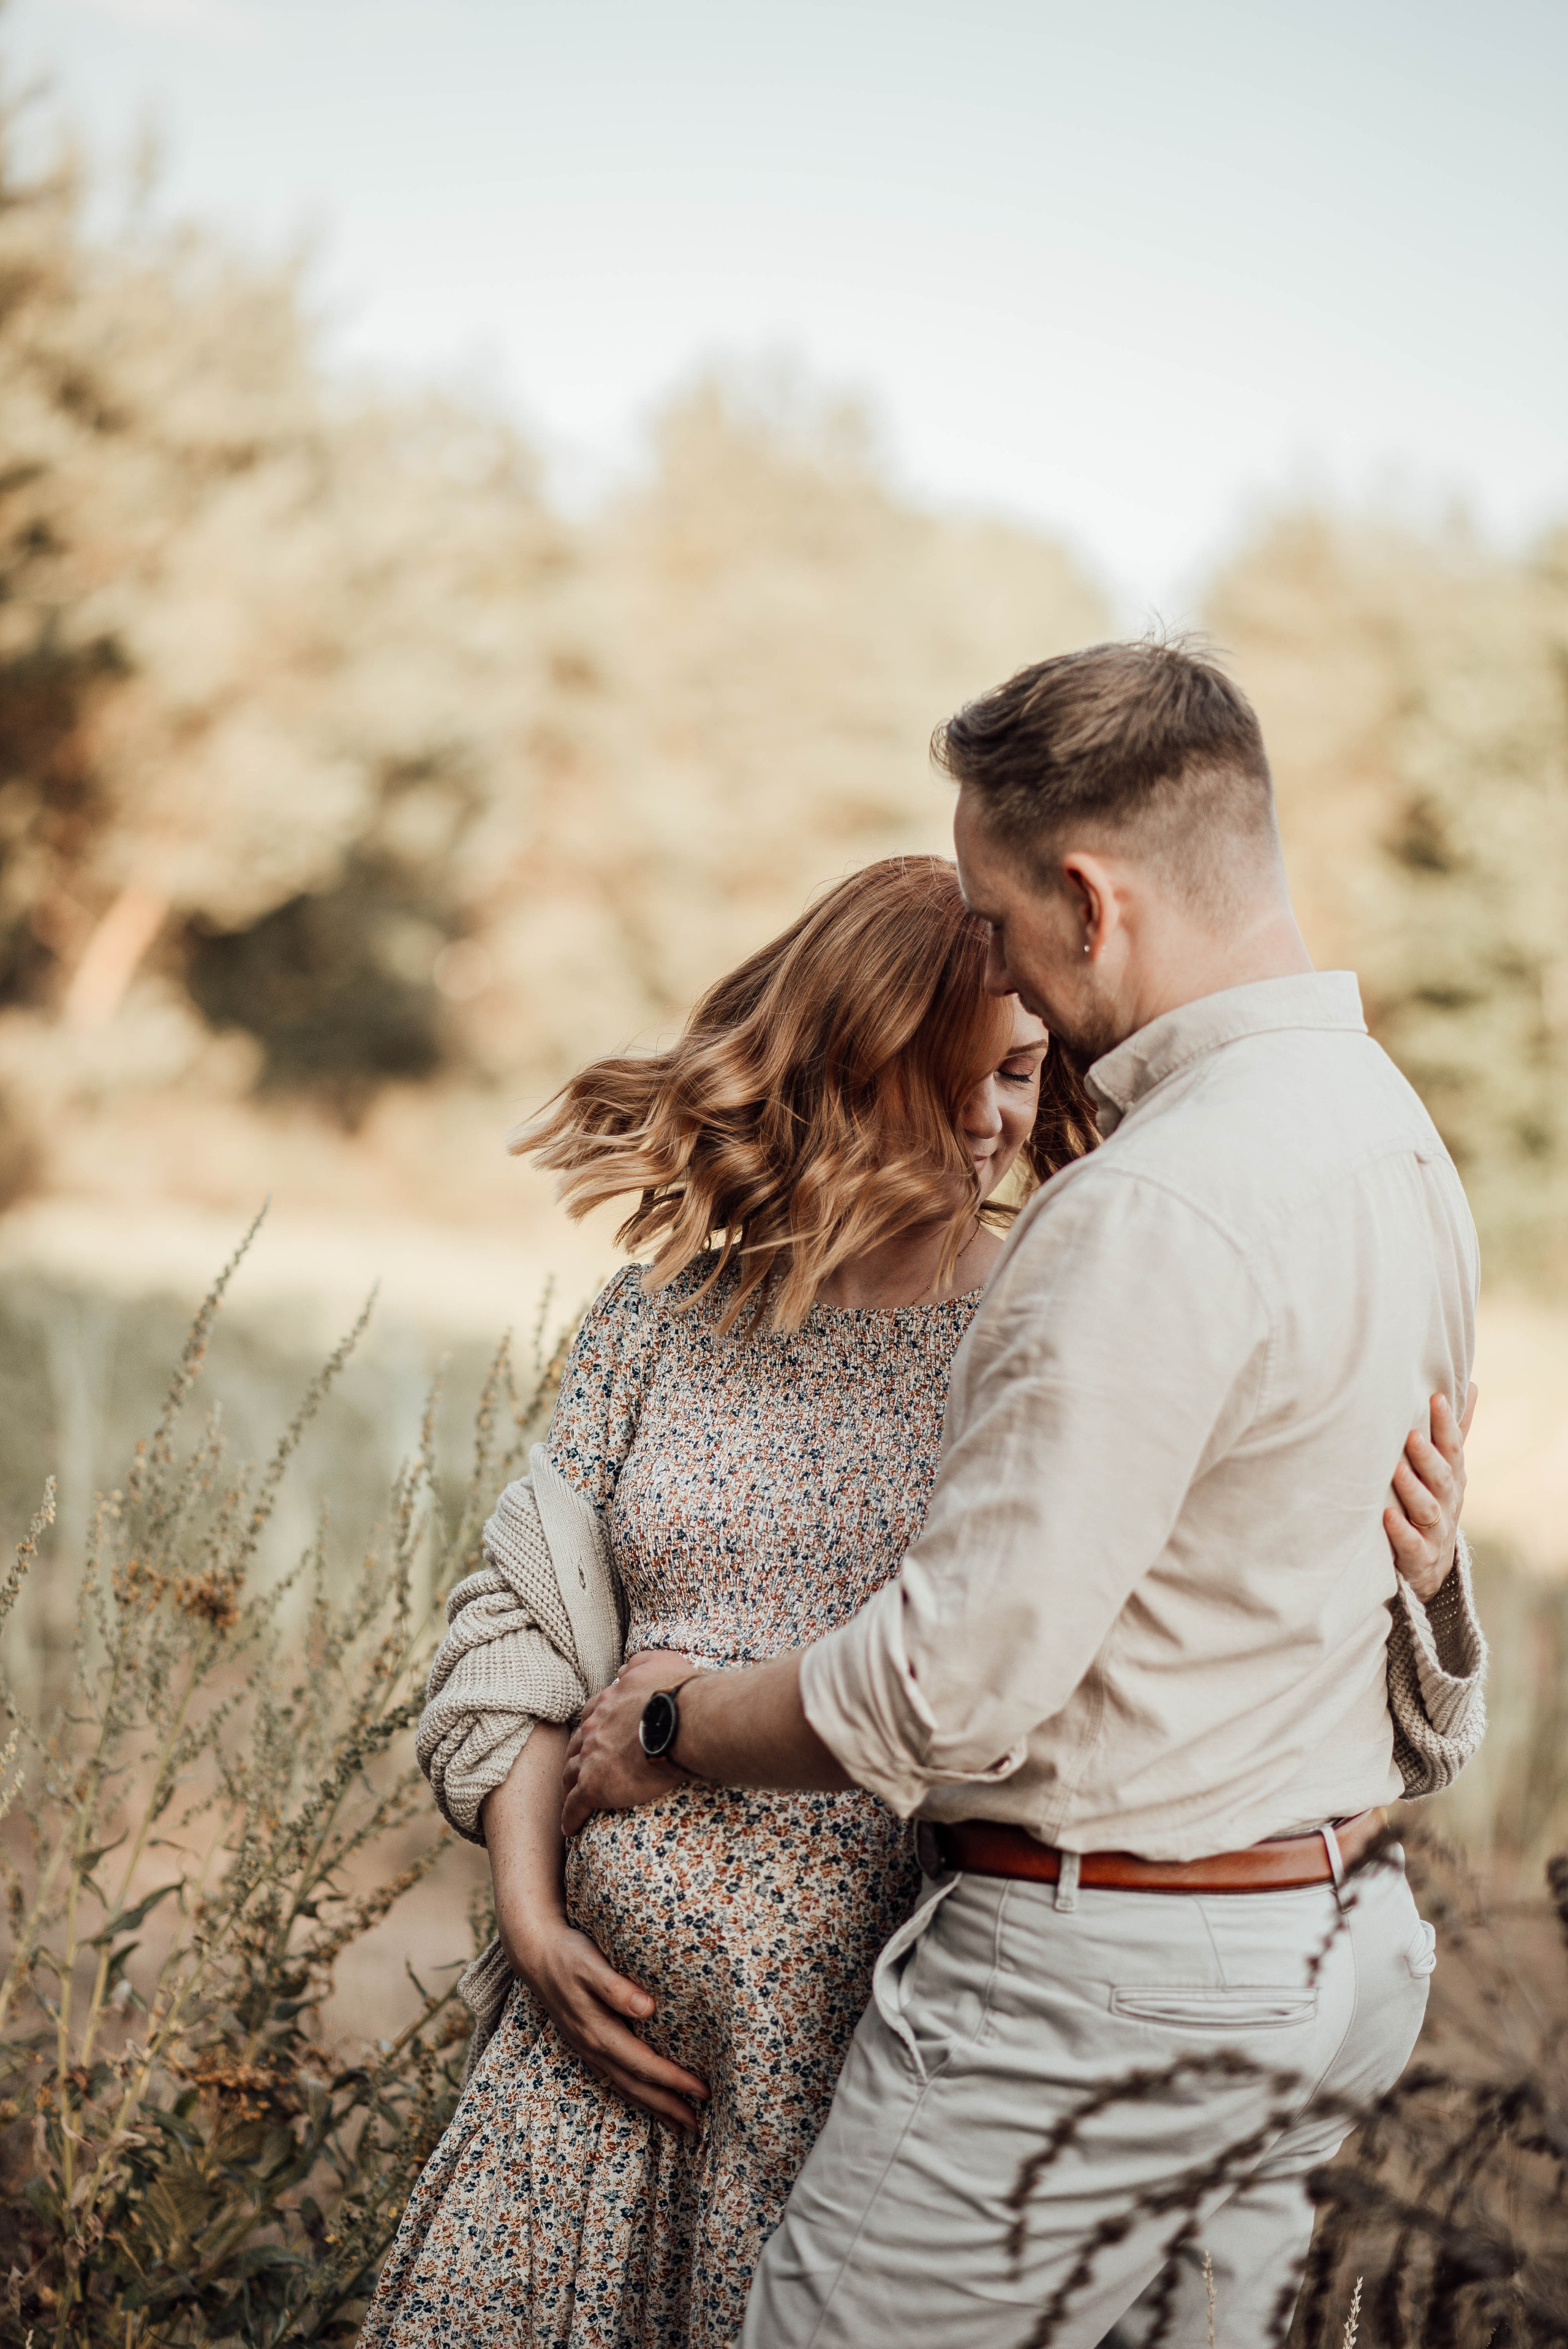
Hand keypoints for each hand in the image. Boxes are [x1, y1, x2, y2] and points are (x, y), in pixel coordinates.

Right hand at [508, 1909, 709, 2133]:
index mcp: (598, 2031)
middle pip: (636, 2086)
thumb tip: (647, 2008)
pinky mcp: (586, 2043)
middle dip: (667, 2107)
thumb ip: (616, 1988)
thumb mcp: (591, 1964)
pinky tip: (646, 2097)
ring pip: (625, 2087)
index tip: (702, 2090)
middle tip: (698, 2127)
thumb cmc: (568, 1955)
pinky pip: (615, 2078)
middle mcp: (593, 2046)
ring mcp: (588, 2048)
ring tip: (678, 2124)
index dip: (673, 2080)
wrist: (535, 1952)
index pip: (644, 2064)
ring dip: (653, 2107)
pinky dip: (636, 2093)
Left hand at [560, 1649, 696, 1839]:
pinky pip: (575, 1806)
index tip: (596, 1737)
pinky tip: (570, 1828)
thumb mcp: (657, 1662)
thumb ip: (639, 1663)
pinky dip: (570, 1817)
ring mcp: (591, 1757)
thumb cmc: (676, 1692)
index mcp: (608, 1702)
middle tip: (580, 1769)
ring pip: (570, 1775)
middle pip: (576, 1745)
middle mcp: (594, 1728)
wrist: (680, 1722)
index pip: (592, 1716)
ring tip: (571, 1799)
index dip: (593, 1728)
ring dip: (569, 1786)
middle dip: (576, 1756)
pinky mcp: (594, 1786)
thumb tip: (625, 1667)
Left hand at [1385, 1383, 1476, 1603]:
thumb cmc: (1435, 1503)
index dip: (1446, 1424)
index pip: (1452, 1448)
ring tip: (1395, 1470)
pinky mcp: (1419, 1556)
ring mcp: (1435, 1530)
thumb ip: (1454, 1431)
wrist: (1431, 1565)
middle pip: (1441, 1477)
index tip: (1435, 1397)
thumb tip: (1469, 1385)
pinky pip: (1411, 1544)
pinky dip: (1400, 1531)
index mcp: (1452, 1478)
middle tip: (1411, 1434)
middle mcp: (1447, 1502)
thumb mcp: (1448, 1469)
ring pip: (1426, 1508)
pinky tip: (1385, 1516)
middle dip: (1428, 1456)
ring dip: (1412, 1489)